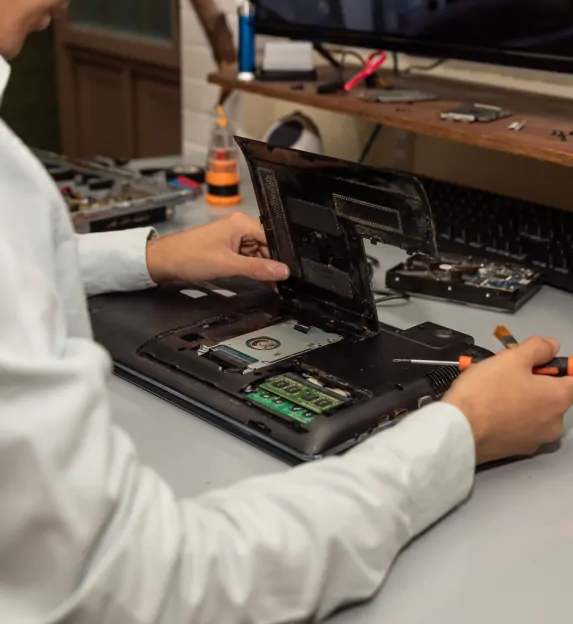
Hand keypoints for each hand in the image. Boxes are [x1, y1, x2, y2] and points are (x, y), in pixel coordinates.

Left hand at [146, 213, 289, 285]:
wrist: (163, 263)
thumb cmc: (190, 257)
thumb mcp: (228, 265)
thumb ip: (257, 269)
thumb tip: (283, 271)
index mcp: (241, 223)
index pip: (272, 238)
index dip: (281, 256)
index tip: (289, 274)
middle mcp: (239, 228)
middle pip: (266, 247)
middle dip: (272, 265)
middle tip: (281, 284)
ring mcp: (233, 239)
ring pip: (257, 255)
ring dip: (262, 269)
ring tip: (271, 285)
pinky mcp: (227, 250)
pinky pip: (246, 259)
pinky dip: (252, 270)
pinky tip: (258, 281)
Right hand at [443, 337, 572, 464]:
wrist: (459, 430)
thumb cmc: (487, 390)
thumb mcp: (510, 359)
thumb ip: (537, 349)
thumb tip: (553, 346)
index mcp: (559, 398)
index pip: (572, 377)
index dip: (553, 364)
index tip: (530, 361)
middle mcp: (555, 423)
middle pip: (550, 395)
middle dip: (531, 382)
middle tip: (502, 373)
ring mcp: (536, 440)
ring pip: (533, 411)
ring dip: (519, 400)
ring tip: (490, 392)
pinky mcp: (516, 451)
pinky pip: (518, 427)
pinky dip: (508, 418)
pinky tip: (487, 412)